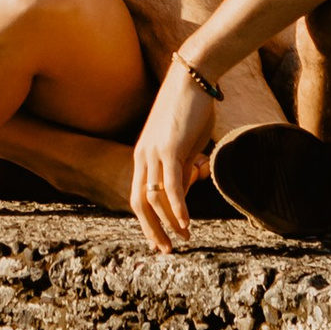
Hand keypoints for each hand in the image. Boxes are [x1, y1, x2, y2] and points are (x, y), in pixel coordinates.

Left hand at [130, 57, 214, 254]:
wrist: (192, 79)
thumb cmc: (190, 109)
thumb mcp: (183, 145)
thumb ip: (181, 167)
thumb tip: (185, 188)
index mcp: (143, 156)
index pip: (138, 197)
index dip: (148, 222)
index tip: (160, 240)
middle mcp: (143, 157)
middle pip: (140, 203)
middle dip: (153, 229)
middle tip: (167, 250)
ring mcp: (154, 153)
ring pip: (154, 197)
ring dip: (169, 222)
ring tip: (185, 237)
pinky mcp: (170, 148)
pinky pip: (170, 184)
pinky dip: (178, 206)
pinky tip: (186, 222)